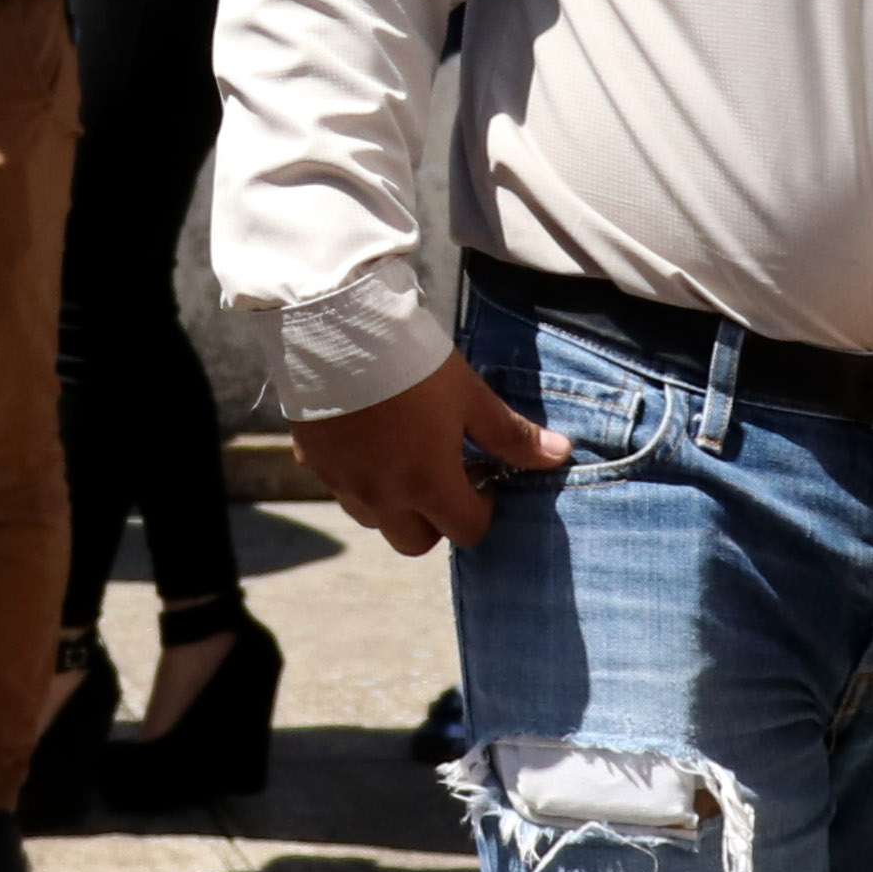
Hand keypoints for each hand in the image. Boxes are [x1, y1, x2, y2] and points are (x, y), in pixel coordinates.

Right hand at [294, 354, 569, 557]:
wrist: (336, 328)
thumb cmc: (412, 362)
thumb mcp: (470, 396)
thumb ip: (511, 435)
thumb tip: (560, 455)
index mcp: (428, 485)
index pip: (468, 531)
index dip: (484, 508)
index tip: (483, 473)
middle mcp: (382, 497)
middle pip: (415, 543)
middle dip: (437, 520)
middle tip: (445, 474)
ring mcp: (343, 483)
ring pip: (375, 520)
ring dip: (395, 504)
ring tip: (404, 456)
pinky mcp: (312, 462)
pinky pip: (341, 487)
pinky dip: (358, 478)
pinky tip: (367, 438)